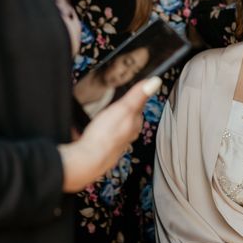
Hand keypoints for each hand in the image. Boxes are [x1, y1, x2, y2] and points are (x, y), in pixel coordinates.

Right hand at [59, 76, 161, 191]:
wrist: (87, 160)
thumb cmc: (105, 136)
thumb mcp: (124, 108)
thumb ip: (138, 95)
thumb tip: (155, 82)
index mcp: (134, 125)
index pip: (138, 109)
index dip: (135, 98)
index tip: (134, 91)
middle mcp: (126, 136)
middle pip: (127, 120)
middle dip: (122, 111)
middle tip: (118, 102)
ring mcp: (113, 144)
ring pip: (114, 129)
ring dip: (109, 122)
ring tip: (104, 116)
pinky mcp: (99, 149)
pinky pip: (100, 137)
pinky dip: (97, 132)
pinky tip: (89, 130)